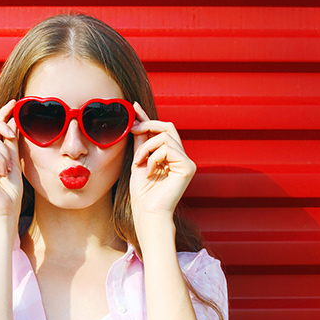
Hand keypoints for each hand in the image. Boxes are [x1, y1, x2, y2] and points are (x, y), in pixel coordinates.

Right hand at [0, 99, 23, 220]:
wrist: (5, 212)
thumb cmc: (10, 192)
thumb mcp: (14, 161)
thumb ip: (10, 141)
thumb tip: (12, 119)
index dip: (0, 114)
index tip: (13, 103)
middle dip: (0, 126)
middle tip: (12, 138)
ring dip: (4, 151)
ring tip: (7, 168)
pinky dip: (0, 158)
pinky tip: (2, 172)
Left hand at [129, 102, 195, 224]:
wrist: (147, 213)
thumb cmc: (142, 193)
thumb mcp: (138, 161)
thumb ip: (140, 141)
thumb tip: (137, 120)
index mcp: (170, 156)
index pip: (161, 130)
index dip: (147, 117)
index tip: (134, 107)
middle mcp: (181, 157)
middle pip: (168, 126)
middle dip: (147, 124)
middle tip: (132, 129)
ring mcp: (186, 162)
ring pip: (165, 136)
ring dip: (146, 147)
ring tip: (138, 163)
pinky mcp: (188, 167)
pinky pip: (168, 149)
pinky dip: (153, 158)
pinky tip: (149, 172)